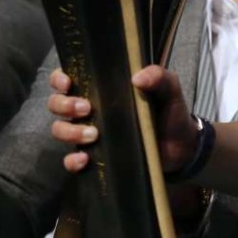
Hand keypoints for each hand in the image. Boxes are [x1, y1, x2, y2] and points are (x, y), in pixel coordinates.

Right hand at [48, 64, 197, 173]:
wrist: (181, 146)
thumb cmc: (170, 112)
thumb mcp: (170, 90)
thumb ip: (159, 77)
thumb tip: (138, 77)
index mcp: (104, 88)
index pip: (68, 78)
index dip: (59, 78)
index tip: (68, 83)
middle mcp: (90, 109)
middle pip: (56, 103)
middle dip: (64, 104)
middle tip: (87, 108)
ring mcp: (89, 134)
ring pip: (59, 130)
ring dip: (69, 131)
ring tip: (94, 135)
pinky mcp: (95, 157)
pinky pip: (70, 160)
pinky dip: (71, 160)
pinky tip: (84, 159)